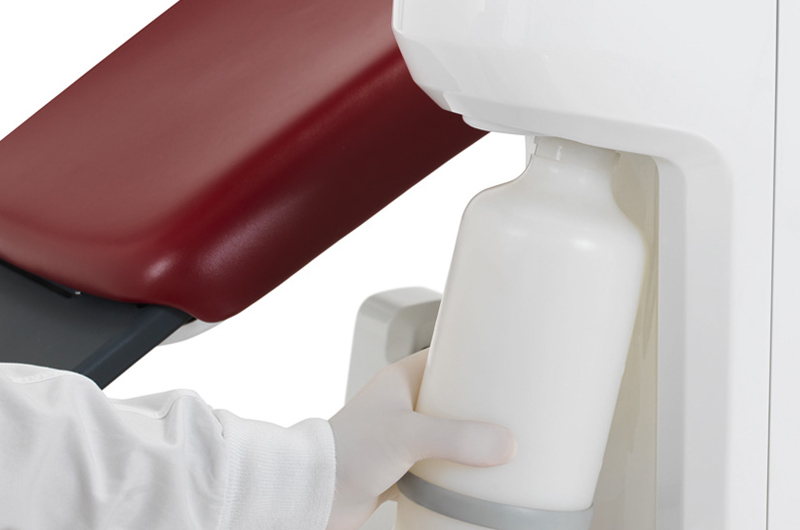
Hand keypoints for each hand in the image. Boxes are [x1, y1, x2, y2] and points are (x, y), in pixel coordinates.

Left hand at [326, 349, 516, 529]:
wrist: (317, 492)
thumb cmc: (346, 451)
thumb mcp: (408, 436)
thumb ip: (457, 438)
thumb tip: (503, 443)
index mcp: (401, 379)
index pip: (446, 357)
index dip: (474, 359)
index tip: (504, 365)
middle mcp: (403, 404)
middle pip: (452, 398)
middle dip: (479, 407)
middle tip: (510, 410)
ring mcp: (403, 436)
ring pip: (448, 432)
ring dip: (469, 440)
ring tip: (501, 442)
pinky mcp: (403, 466)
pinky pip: (439, 463)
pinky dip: (456, 469)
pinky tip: (475, 475)